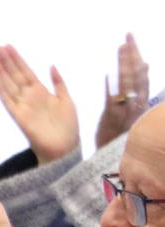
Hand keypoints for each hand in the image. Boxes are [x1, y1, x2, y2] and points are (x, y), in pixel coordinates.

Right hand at [0, 45, 78, 163]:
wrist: (64, 148)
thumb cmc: (67, 127)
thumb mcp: (66, 100)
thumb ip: (58, 83)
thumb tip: (51, 65)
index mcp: (41, 92)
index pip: (25, 71)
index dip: (17, 59)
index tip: (7, 46)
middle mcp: (29, 98)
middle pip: (15, 76)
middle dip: (6, 61)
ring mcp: (24, 107)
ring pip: (10, 86)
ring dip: (1, 73)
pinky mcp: (20, 118)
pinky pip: (9, 103)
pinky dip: (2, 92)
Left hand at [97, 33, 149, 149]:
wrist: (111, 160)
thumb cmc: (118, 133)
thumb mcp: (129, 111)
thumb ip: (136, 87)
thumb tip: (145, 64)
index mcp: (140, 101)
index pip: (140, 74)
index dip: (136, 56)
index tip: (129, 40)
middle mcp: (136, 104)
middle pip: (136, 76)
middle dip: (132, 55)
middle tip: (127, 37)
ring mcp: (125, 111)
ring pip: (128, 85)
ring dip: (125, 65)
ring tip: (121, 48)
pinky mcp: (112, 120)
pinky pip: (113, 102)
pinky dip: (112, 87)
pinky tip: (110, 74)